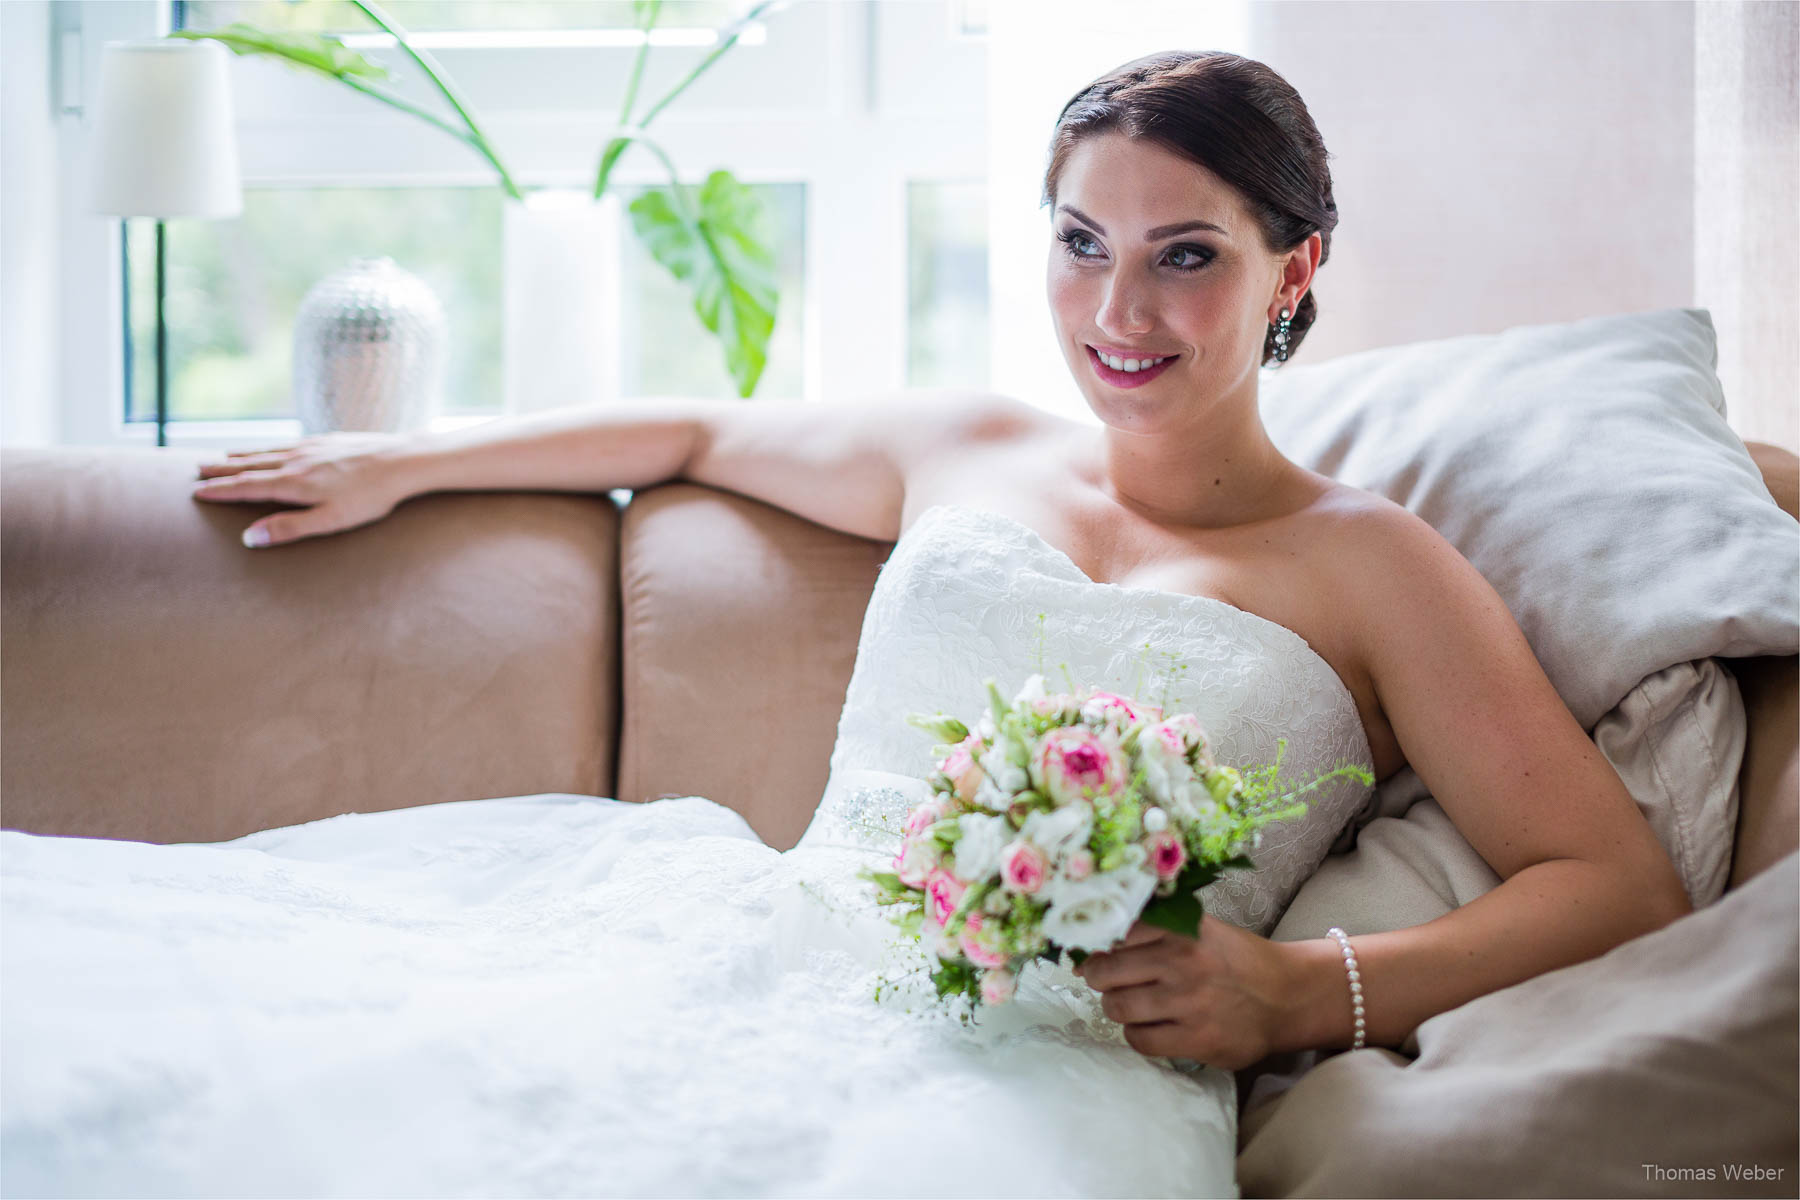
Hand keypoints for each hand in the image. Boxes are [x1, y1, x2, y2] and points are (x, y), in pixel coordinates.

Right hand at [190, 431, 417, 547]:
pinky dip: (268, 446)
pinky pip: (286, 443)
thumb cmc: (370, 497)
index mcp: (293, 483)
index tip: (196, 491)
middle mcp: (296, 461)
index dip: (220, 490)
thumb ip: (290, 528)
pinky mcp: (326, 440)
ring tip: (223, 457)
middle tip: (197, 469)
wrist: (401, 460)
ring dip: (242, 455)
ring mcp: (310, 447)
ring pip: (267, 451)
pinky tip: (269, 447)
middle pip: (250, 465)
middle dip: (222, 469)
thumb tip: (249, 538)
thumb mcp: (330, 520)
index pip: (247, 487)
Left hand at [1073, 917, 1296, 1070]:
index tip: (1095, 954)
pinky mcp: (1197, 1039)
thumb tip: (1095, 948)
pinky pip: (1140, 1041)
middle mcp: (1182, 962)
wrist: (1287, 996)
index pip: (1115, 933)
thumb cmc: (1235, 960)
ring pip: (1118, 1007)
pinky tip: (1150, 1029)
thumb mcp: (1199, 930)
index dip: (1099, 947)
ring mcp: (1189, 1002)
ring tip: (1130, 1006)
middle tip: (1108, 984)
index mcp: (1181, 929)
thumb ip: (1155, 931)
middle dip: (1100, 980)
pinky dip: (1137, 1036)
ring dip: (1117, 1008)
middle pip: (1106, 972)